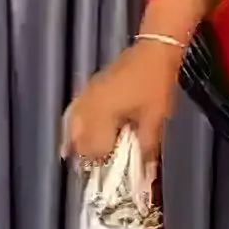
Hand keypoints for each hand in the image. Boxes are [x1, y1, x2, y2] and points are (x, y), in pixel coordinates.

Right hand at [62, 41, 183, 166]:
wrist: (155, 50)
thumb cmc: (156, 84)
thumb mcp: (156, 118)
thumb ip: (147, 146)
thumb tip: (146, 171)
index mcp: (102, 115)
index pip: (93, 150)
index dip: (101, 165)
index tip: (109, 178)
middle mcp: (88, 107)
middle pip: (78, 140)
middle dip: (87, 157)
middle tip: (99, 170)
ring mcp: (87, 95)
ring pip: (72, 126)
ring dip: (77, 143)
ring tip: (84, 158)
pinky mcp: (89, 87)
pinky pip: (74, 112)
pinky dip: (73, 126)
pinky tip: (75, 134)